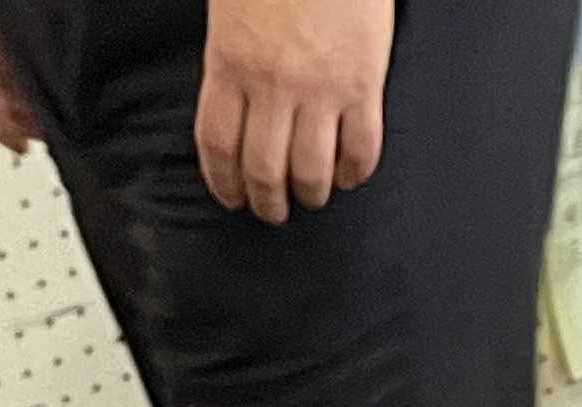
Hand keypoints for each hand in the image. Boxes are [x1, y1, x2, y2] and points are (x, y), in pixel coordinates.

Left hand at [197, 0, 392, 223]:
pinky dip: (355, 172)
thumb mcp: (231, 9)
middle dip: (267, 202)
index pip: (218, 144)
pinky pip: (360, 149)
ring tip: (312, 198)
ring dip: (310, 194)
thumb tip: (234, 101)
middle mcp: (272, 85)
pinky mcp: (363, 86)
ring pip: (311, 171)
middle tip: (272, 211)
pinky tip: (350, 177)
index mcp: (230, 62)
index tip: (231, 197)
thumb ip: (229, 56)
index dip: (224, 182)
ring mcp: (320, 90)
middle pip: (263, 169)